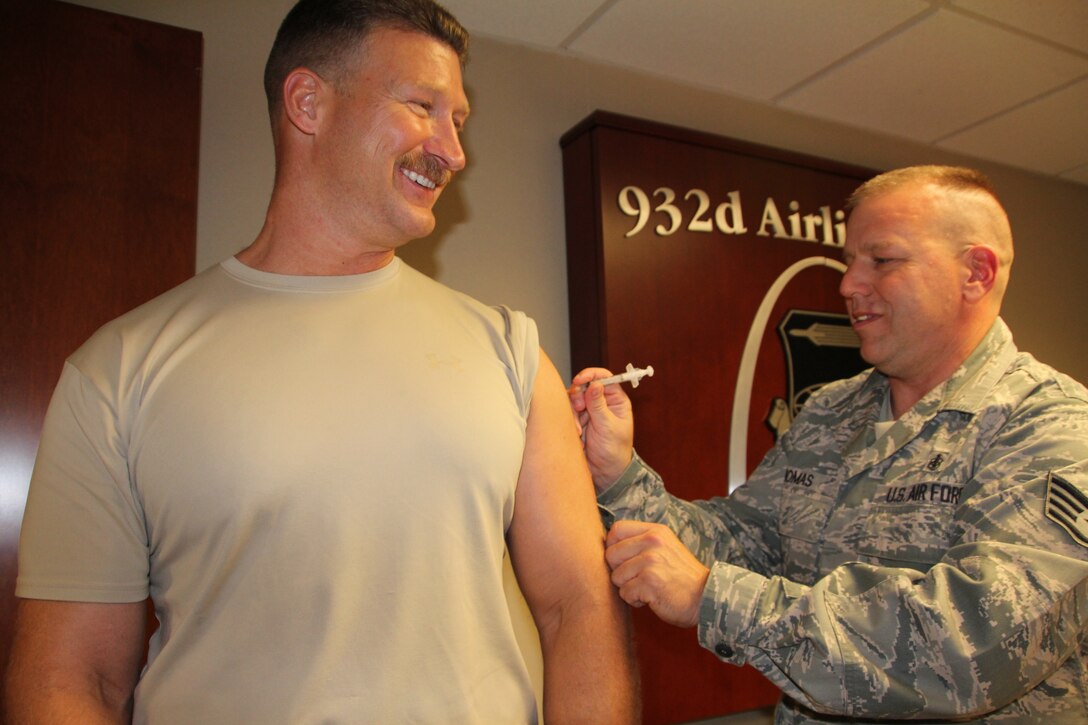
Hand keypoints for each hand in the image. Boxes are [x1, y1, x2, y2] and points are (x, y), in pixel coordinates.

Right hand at [568, 367, 634, 491]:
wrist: (605, 472)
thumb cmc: (614, 451)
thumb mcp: (608, 427)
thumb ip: (599, 405)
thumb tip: (595, 384)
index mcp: (616, 400)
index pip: (605, 377)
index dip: (592, 375)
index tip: (580, 381)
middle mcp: (602, 402)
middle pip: (585, 385)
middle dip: (579, 395)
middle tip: (579, 407)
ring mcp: (589, 411)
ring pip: (574, 398)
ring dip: (574, 410)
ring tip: (580, 428)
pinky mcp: (578, 420)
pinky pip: (568, 412)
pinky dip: (570, 420)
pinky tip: (578, 434)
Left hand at [604, 520, 708, 627]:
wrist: (706, 598)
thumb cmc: (682, 577)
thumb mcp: (666, 548)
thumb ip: (641, 543)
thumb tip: (609, 546)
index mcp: (655, 531)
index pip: (616, 530)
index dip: (613, 547)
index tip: (624, 561)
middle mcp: (652, 542)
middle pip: (611, 555)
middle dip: (620, 571)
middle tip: (639, 579)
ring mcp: (650, 561)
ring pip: (616, 577)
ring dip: (629, 588)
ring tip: (649, 588)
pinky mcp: (650, 582)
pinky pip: (625, 593)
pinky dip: (635, 600)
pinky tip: (652, 598)